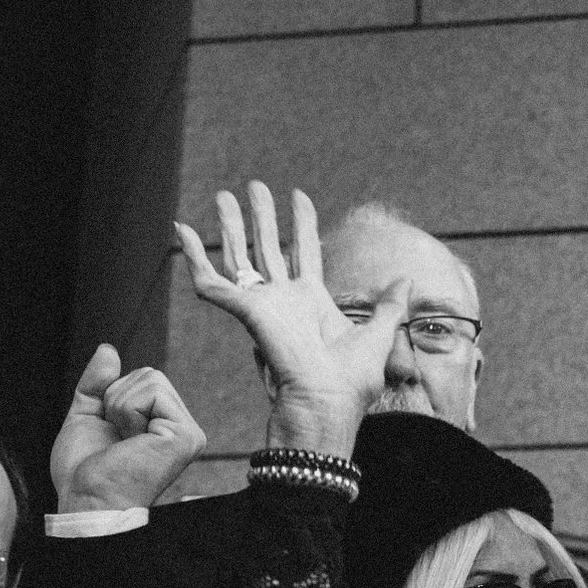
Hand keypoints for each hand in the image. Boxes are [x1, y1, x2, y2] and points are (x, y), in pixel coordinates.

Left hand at [50, 345, 205, 513]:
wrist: (87, 499)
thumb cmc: (86, 471)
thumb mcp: (87, 416)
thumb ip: (98, 383)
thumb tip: (108, 350)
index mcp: (165, 426)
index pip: (144, 378)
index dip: (114, 396)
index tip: (113, 434)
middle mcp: (183, 428)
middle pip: (149, 373)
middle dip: (117, 398)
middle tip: (117, 437)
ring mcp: (189, 432)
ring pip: (150, 379)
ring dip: (121, 407)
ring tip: (124, 441)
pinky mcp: (186, 435)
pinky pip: (151, 392)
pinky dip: (128, 412)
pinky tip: (132, 441)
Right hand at [171, 182, 409, 456]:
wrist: (326, 403)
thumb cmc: (351, 382)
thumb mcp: (378, 335)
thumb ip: (390, 305)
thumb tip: (406, 280)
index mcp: (312, 302)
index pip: (303, 251)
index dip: (301, 223)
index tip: (298, 195)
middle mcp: (283, 300)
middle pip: (267, 247)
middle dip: (261, 216)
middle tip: (254, 185)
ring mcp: (261, 304)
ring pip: (239, 255)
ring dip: (231, 224)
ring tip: (224, 193)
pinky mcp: (244, 311)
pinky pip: (210, 281)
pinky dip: (194, 255)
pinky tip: (181, 228)